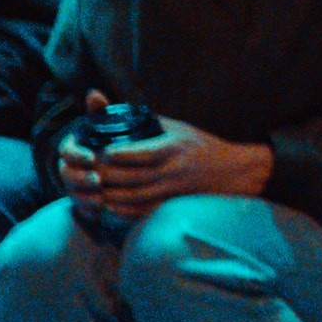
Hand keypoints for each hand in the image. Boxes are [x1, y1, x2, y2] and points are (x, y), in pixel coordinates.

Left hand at [60, 114, 275, 215]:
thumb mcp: (178, 127)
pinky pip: (142, 211)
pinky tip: (108, 206)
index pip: (136, 154)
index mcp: (172, 148)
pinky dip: (121, 210)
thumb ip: (146, 121)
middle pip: (128, 177)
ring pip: (131, 197)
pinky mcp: (172, 205)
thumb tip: (114, 110)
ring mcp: (172, 191)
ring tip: (91, 189)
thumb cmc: (202, 146)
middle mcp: (172, 171)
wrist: (235, 172)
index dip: (111, 155)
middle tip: (86, 171)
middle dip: (102, 175)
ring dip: (108, 195)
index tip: (97, 152)